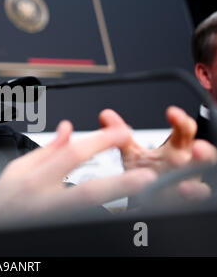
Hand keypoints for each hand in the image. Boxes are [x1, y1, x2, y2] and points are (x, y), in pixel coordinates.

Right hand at [0, 119, 156, 223]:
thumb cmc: (5, 196)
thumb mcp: (19, 167)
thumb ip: (49, 149)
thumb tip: (68, 128)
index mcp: (35, 178)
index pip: (72, 154)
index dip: (100, 142)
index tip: (121, 132)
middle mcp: (47, 201)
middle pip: (87, 192)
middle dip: (118, 184)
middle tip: (146, 176)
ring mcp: (55, 220)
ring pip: (89, 214)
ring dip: (117, 204)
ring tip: (141, 192)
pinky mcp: (62, 230)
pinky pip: (86, 221)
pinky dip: (105, 216)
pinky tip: (124, 211)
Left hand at [99, 106, 213, 203]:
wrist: (145, 197)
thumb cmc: (145, 173)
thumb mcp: (132, 152)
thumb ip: (120, 135)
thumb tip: (106, 115)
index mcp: (175, 147)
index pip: (183, 130)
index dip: (180, 120)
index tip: (172, 112)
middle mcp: (186, 162)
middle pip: (202, 153)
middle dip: (203, 150)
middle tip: (197, 147)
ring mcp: (188, 179)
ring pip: (202, 173)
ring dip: (199, 172)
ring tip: (190, 167)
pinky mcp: (186, 196)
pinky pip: (196, 194)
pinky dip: (192, 192)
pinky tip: (183, 189)